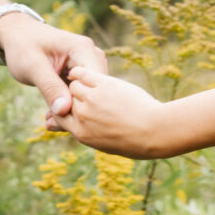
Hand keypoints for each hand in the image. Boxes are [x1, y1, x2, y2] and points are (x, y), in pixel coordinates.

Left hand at [0, 17, 107, 116]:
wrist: (18, 36)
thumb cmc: (23, 47)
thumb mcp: (33, 67)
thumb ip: (50, 87)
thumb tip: (64, 111)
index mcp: (83, 49)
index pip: (96, 82)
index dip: (82, 103)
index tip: (60, 117)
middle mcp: (92, 55)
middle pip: (94, 91)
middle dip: (76, 109)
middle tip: (51, 123)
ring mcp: (90, 65)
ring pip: (89, 95)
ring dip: (71, 110)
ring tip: (50, 121)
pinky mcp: (84, 74)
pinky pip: (82, 94)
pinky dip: (68, 106)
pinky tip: (52, 116)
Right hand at [47, 65, 172, 157]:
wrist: (154, 132)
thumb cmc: (135, 141)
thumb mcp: (107, 145)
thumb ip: (90, 134)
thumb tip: (84, 132)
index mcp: (82, 133)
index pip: (60, 117)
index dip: (62, 110)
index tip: (67, 105)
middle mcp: (83, 116)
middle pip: (67, 100)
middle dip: (72, 96)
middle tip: (74, 89)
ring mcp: (92, 99)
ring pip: (74, 86)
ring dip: (78, 83)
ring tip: (81, 80)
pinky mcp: (103, 85)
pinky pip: (83, 74)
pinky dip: (79, 71)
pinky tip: (79, 70)